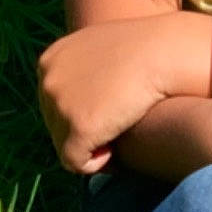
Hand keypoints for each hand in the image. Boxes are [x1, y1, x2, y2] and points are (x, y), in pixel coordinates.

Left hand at [38, 18, 180, 173]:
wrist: (161, 54)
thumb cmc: (144, 50)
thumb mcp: (102, 48)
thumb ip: (86, 68)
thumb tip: (86, 94)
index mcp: (51, 61)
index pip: (53, 101)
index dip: (78, 113)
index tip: (103, 115)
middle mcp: (49, 82)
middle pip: (56, 124)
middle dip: (81, 130)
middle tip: (112, 129)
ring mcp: (61, 106)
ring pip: (64, 144)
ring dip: (89, 146)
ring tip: (117, 138)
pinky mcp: (80, 128)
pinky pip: (75, 162)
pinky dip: (94, 163)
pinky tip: (114, 154)